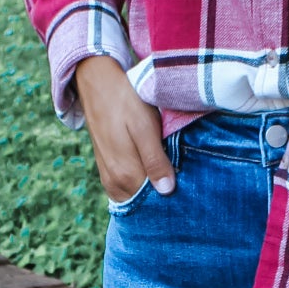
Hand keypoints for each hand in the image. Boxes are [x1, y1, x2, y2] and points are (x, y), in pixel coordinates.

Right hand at [75, 54, 174, 204]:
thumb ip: (155, 161)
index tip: (191, 191)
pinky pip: (126, 189)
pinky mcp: (107, 170)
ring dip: (152, 192)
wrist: (97, 85)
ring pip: (135, 196)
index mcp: (126, 174)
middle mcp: (114, 182)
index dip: (173, 198)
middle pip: (144, 202)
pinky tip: (154, 174)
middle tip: (186, 185)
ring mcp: (108, 177)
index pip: (154, 201)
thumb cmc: (126, 102)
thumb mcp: (144, 128)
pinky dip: (141, 186)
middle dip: (164, 198)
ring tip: (173, 178)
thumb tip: (167, 191)